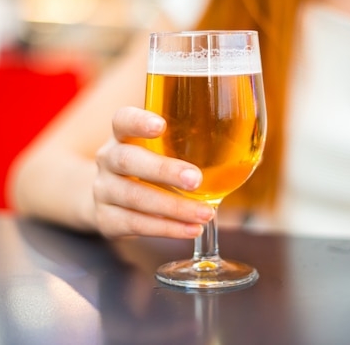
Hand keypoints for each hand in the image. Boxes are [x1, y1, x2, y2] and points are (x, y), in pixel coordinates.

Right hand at [93, 106, 214, 238]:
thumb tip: (246, 147)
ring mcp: (103, 190)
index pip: (123, 120)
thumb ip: (186, 144)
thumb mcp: (155, 150)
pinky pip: (135, 224)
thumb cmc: (145, 168)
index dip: (138, 121)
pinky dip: (166, 228)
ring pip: (134, 197)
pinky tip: (191, 229)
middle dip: (163, 171)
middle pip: (127, 160)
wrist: (106, 198)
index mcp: (122, 136)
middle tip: (196, 179)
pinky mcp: (106, 219)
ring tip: (205, 213)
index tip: (161, 125)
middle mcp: (108, 159)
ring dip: (173, 207)